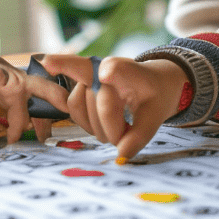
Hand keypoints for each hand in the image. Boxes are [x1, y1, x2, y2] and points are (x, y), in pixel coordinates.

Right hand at [0, 50, 70, 143]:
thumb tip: (20, 125)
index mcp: (1, 73)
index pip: (32, 89)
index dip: (44, 108)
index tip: (47, 134)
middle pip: (30, 81)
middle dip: (49, 99)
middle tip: (58, 121)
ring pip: (9, 79)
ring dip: (20, 102)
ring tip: (22, 129)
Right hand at [38, 53, 188, 160]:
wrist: (153, 83)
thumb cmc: (155, 96)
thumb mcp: (157, 114)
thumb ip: (140, 135)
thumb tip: (121, 154)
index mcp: (129, 71)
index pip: (115, 69)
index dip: (105, 71)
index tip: (61, 64)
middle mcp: (104, 66)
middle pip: (100, 105)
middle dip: (113, 129)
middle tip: (127, 133)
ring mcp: (88, 73)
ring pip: (78, 105)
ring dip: (96, 127)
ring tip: (116, 128)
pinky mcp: (79, 83)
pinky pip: (72, 107)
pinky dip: (85, 122)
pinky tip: (100, 124)